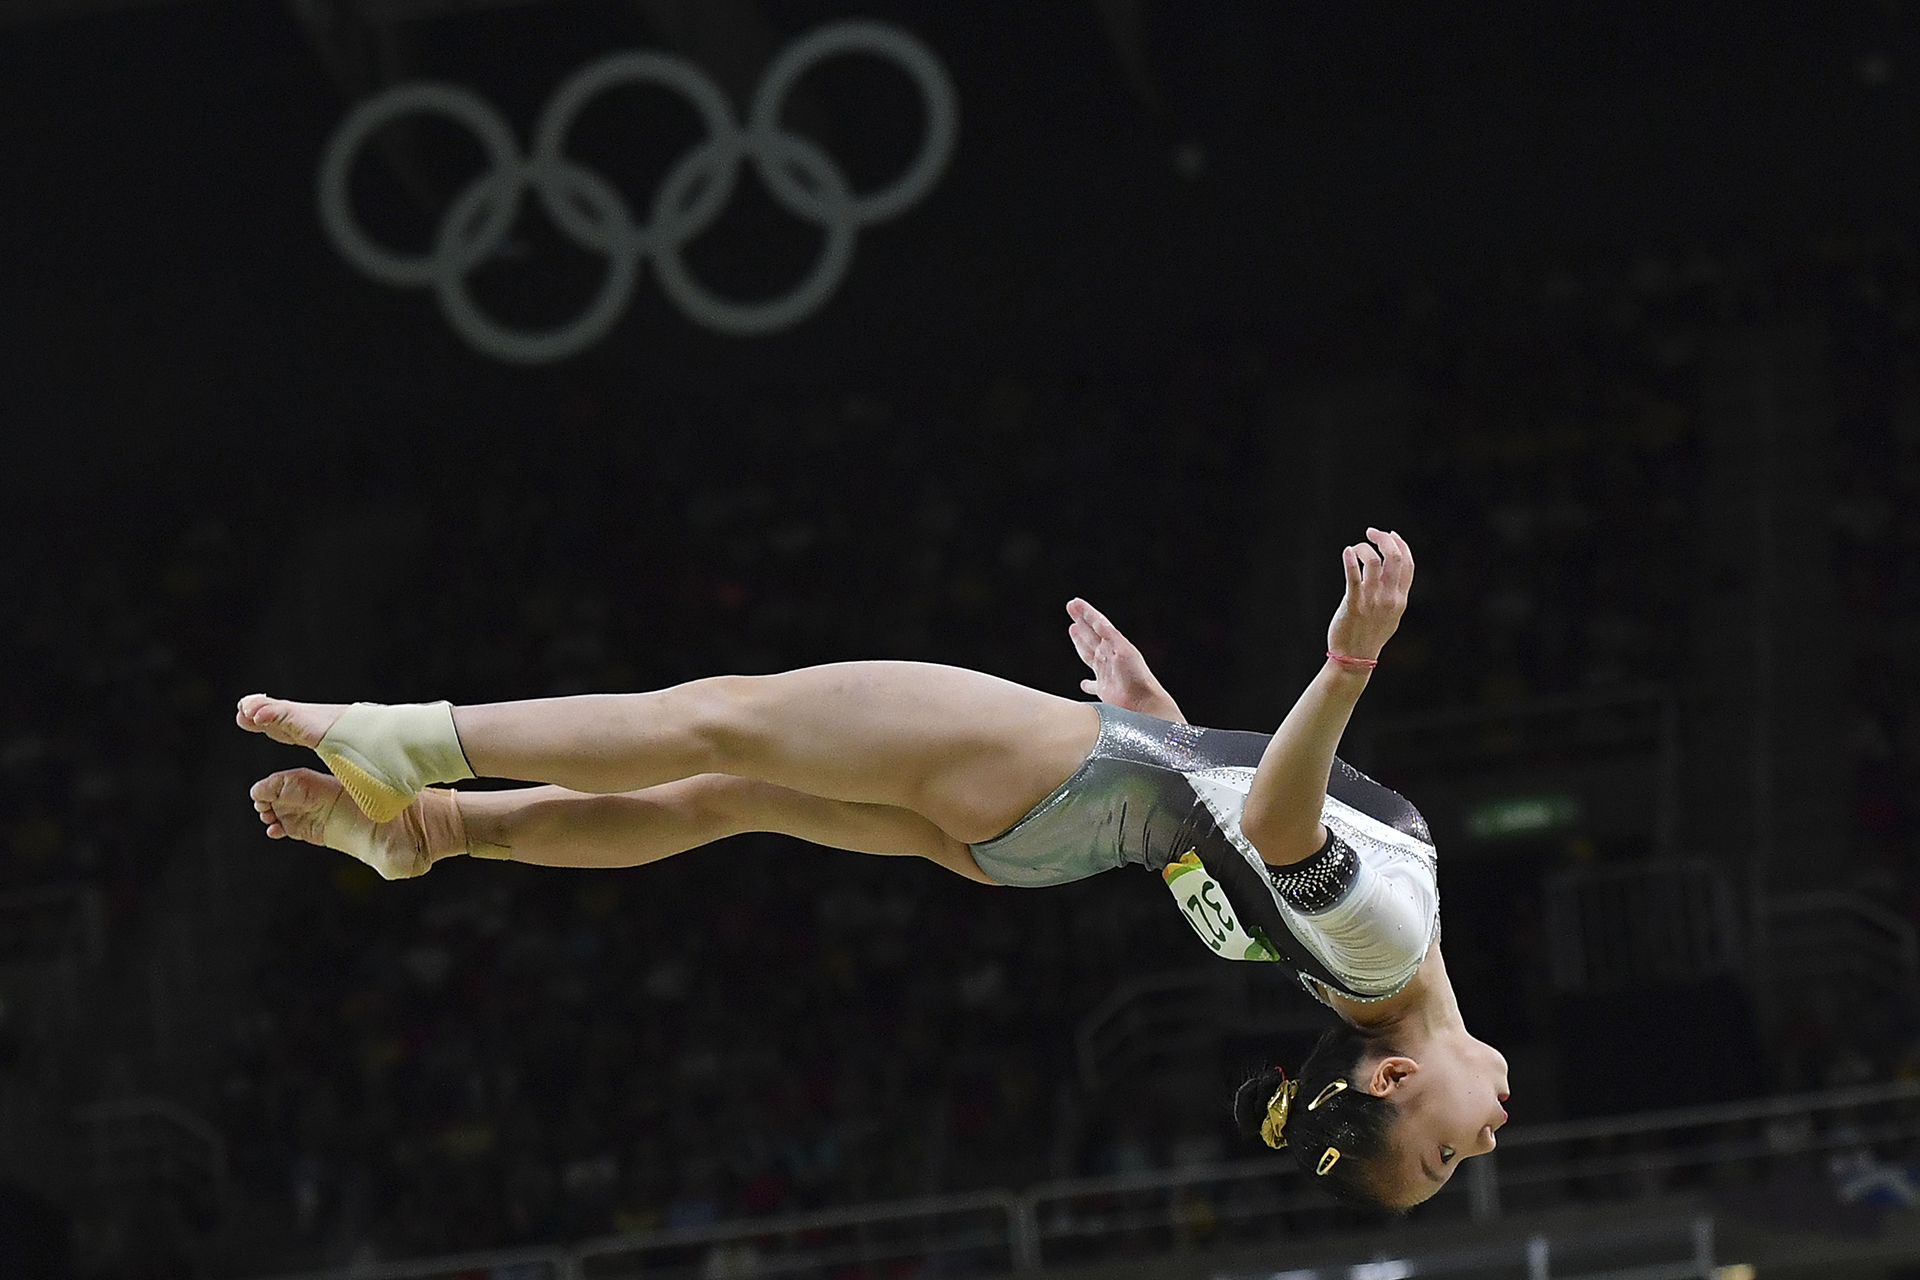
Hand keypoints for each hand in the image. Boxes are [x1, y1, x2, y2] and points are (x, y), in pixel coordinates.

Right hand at [1066, 598, 1185, 722]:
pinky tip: (1083, 684)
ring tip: (1073, 630)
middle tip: (1071, 608)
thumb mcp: (1125, 652)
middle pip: (1091, 635)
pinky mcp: (1106, 690)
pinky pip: (1093, 685)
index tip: (1073, 603)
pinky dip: (1087, 684)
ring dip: (1080, 642)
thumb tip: (1100, 622)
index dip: (1085, 613)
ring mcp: (1107, 673)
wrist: (1145, 705)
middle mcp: (1110, 656)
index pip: (1097, 624)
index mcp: (1114, 645)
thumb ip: (1112, 638)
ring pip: (1089, 654)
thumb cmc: (1138, 679)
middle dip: (1081, 621)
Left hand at [1326, 529, 1413, 663]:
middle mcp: (1389, 598)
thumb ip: (1393, 595)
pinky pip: (1353, 577)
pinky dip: (1350, 560)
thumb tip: (1389, 574)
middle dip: (1385, 539)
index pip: (1408, 564)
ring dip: (1365, 548)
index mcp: (1400, 599)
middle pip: (1395, 558)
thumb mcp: (1390, 616)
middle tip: (1372, 532)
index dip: (1401, 544)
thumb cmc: (1369, 635)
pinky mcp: (1354, 604)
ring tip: (1356, 548)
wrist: (1354, 659)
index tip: (1391, 534)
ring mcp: (1372, 601)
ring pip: (1374, 562)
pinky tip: (1346, 552)